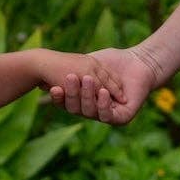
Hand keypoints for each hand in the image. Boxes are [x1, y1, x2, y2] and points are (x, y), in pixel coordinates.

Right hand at [45, 45, 161, 126]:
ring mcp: (107, 115)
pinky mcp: (122, 118)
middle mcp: (93, 110)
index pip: (66, 103)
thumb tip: (41, 80)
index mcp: (84, 100)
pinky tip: (102, 93)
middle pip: (76, 108)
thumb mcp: (89, 66)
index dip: (59, 97)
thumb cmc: (114, 61)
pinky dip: (104, 105)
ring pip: (90, 112)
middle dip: (72, 93)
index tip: (52, 87)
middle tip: (70, 77)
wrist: (137, 62)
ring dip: (87, 96)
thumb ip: (71, 75)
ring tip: (86, 79)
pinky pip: (108, 116)